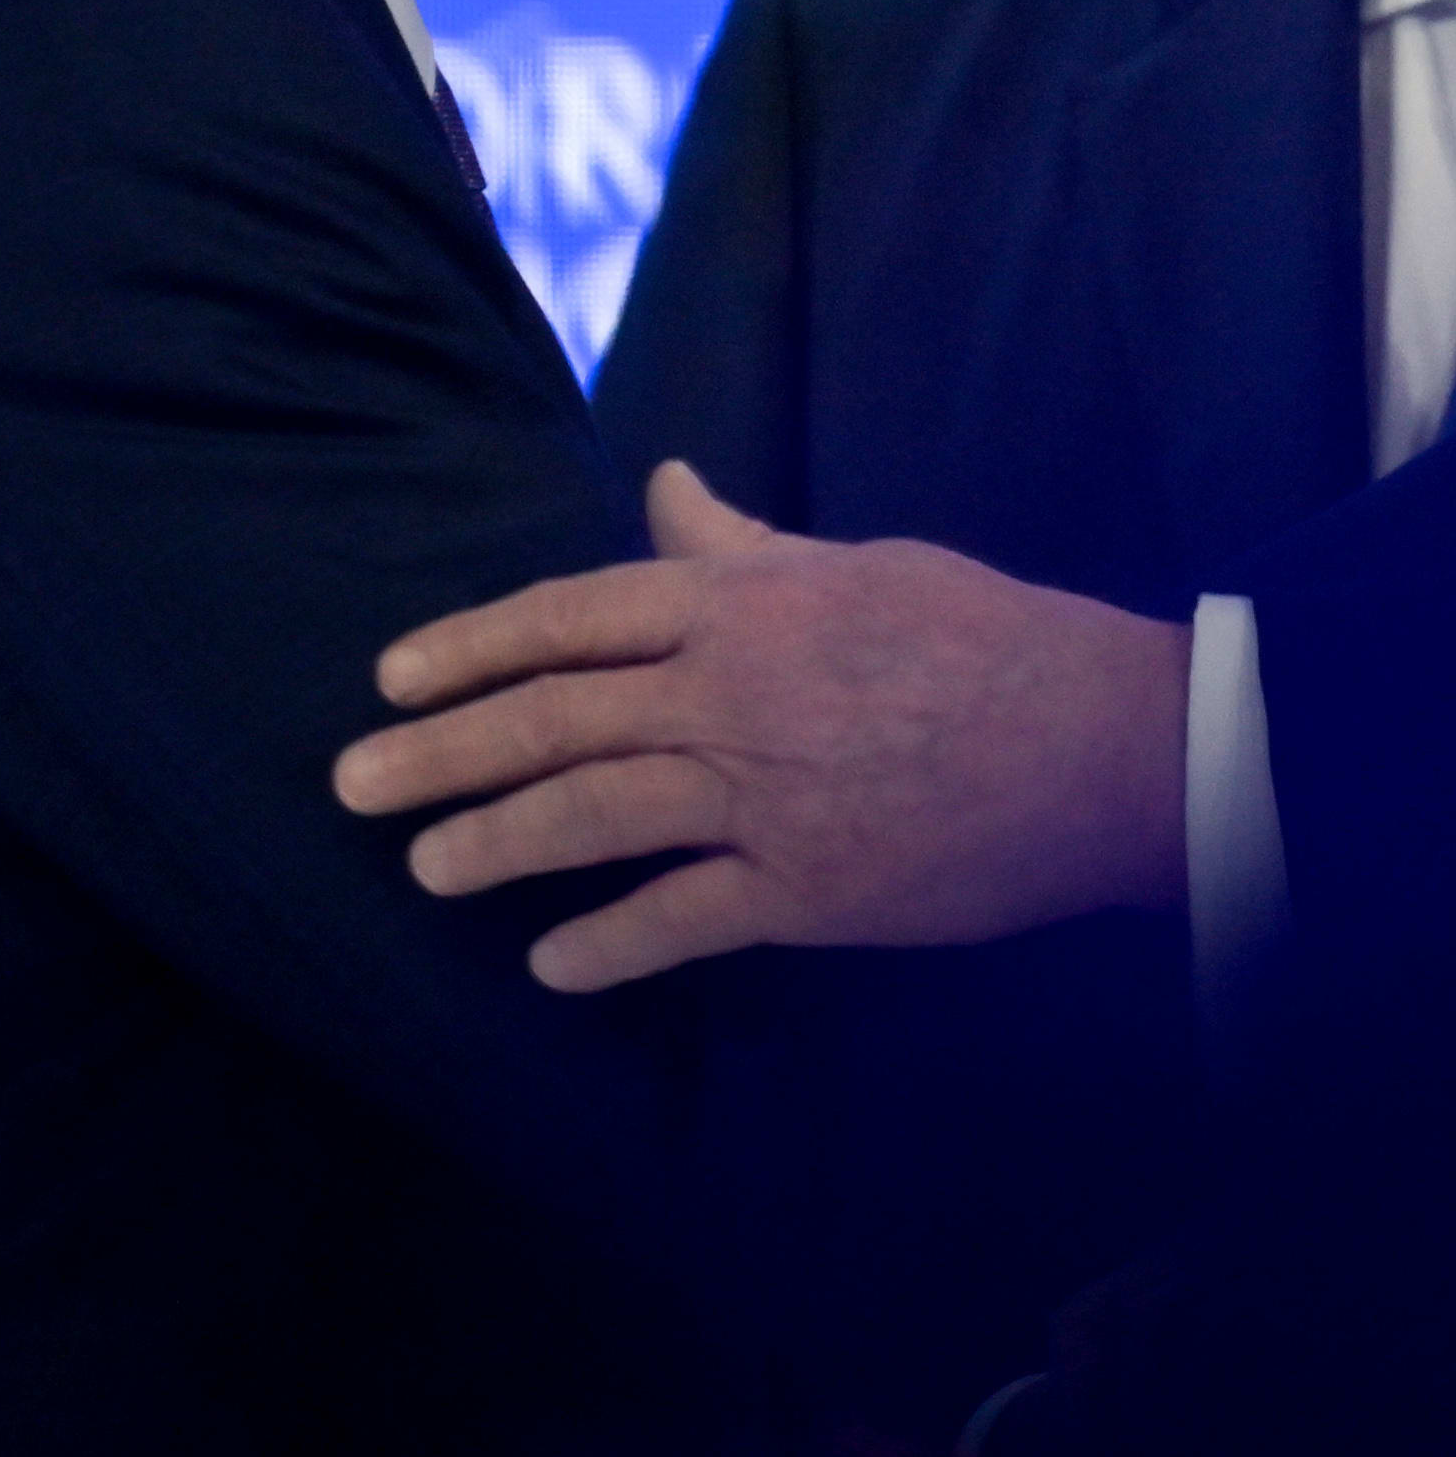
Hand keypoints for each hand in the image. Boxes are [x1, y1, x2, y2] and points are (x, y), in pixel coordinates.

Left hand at [331, 461, 1191, 992]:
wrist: (1103, 741)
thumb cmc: (987, 636)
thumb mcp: (856, 565)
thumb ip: (742, 548)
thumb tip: (664, 491)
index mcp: (741, 603)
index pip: (568, 615)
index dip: (468, 648)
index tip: (391, 678)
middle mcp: (730, 692)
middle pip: (551, 718)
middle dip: (440, 753)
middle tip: (353, 785)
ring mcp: (762, 792)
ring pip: (589, 816)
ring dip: (493, 845)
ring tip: (425, 870)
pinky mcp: (804, 885)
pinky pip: (678, 918)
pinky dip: (606, 943)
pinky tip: (549, 965)